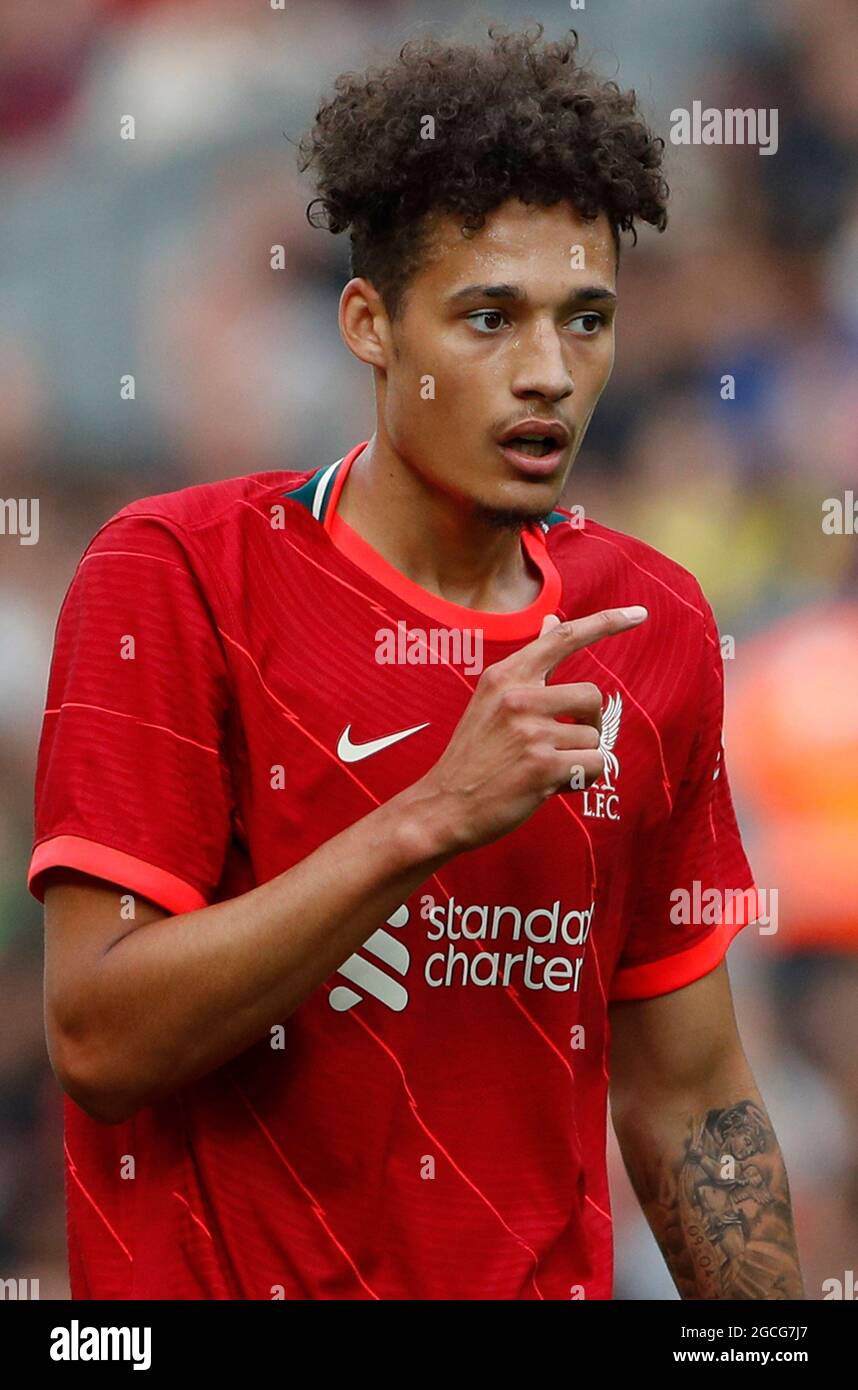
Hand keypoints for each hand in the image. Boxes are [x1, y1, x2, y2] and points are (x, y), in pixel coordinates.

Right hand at [416, 606, 647, 852]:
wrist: (444, 805)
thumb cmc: (474, 754)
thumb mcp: (492, 700)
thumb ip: (529, 666)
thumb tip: (551, 623)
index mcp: (505, 676)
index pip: (563, 637)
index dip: (607, 622)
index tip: (639, 613)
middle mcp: (518, 698)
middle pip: (592, 695)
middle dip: (589, 724)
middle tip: (565, 743)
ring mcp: (530, 732)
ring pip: (594, 738)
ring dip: (580, 757)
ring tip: (548, 769)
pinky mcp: (542, 767)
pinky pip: (594, 766)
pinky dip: (583, 780)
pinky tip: (556, 785)